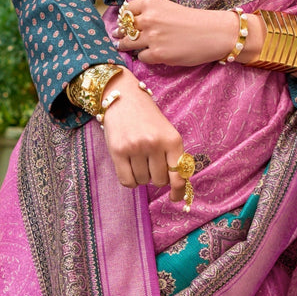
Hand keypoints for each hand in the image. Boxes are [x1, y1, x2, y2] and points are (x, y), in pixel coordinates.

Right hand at [99, 68, 187, 195]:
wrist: (123, 97)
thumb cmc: (147, 118)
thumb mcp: (166, 132)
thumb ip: (172, 156)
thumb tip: (176, 187)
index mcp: (172, 139)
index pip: (178, 174)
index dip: (178, 190)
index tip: (175, 198)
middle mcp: (155, 143)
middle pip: (159, 180)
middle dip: (156, 177)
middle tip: (151, 163)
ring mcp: (135, 147)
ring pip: (142, 181)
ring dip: (141, 176)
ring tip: (138, 158)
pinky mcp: (117, 151)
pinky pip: (127, 181)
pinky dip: (130, 180)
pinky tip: (129, 168)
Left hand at [114, 0, 263, 65]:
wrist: (214, 33)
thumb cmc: (194, 21)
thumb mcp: (169, 8)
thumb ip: (150, 13)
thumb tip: (129, 24)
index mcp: (152, 3)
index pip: (126, 11)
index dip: (124, 18)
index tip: (124, 24)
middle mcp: (149, 18)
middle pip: (124, 28)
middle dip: (121, 34)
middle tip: (120, 38)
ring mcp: (152, 37)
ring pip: (128, 44)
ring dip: (127, 46)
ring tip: (128, 47)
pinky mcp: (157, 54)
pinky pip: (141, 57)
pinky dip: (146, 57)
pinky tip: (153, 54)